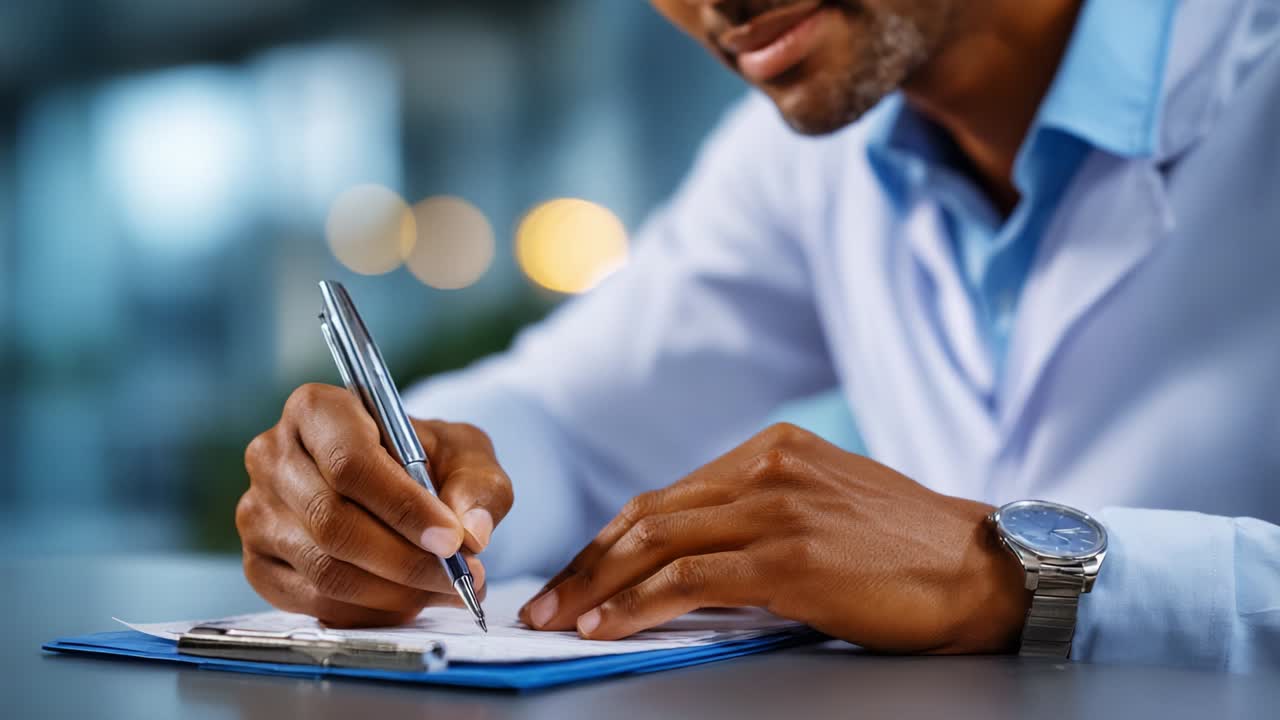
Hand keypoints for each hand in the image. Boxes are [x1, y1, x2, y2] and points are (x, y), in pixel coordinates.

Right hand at [238, 383, 513, 626]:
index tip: (452, 540)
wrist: (398, 481)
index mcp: (316, 409)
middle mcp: (273, 456)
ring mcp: (256, 512)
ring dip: (394, 592)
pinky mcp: (257, 562)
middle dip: (405, 561)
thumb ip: (477, 485)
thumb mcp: (466, 454)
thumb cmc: (429, 458)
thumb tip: (472, 533)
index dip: (403, 508)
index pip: (350, 464)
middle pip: (333, 523)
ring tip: (443, 591)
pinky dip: (367, 613)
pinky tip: (406, 602)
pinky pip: (310, 601)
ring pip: (323, 569)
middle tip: (460, 579)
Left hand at [519, 423, 1027, 652]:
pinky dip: (640, 603)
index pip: (668, 496)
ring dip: (598, 584)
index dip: (611, 537)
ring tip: (560, 616)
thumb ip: (759, 517)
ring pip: (658, 542)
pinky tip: (610, 624)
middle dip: (588, 561)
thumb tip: (688, 561)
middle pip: (650, 515)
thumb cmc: (906, 548)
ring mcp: (778, 508)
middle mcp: (768, 468)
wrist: (983, 567)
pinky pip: (691, 579)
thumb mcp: (825, 508)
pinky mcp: (790, 556)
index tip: (578, 569)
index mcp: (773, 450)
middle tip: (546, 597)